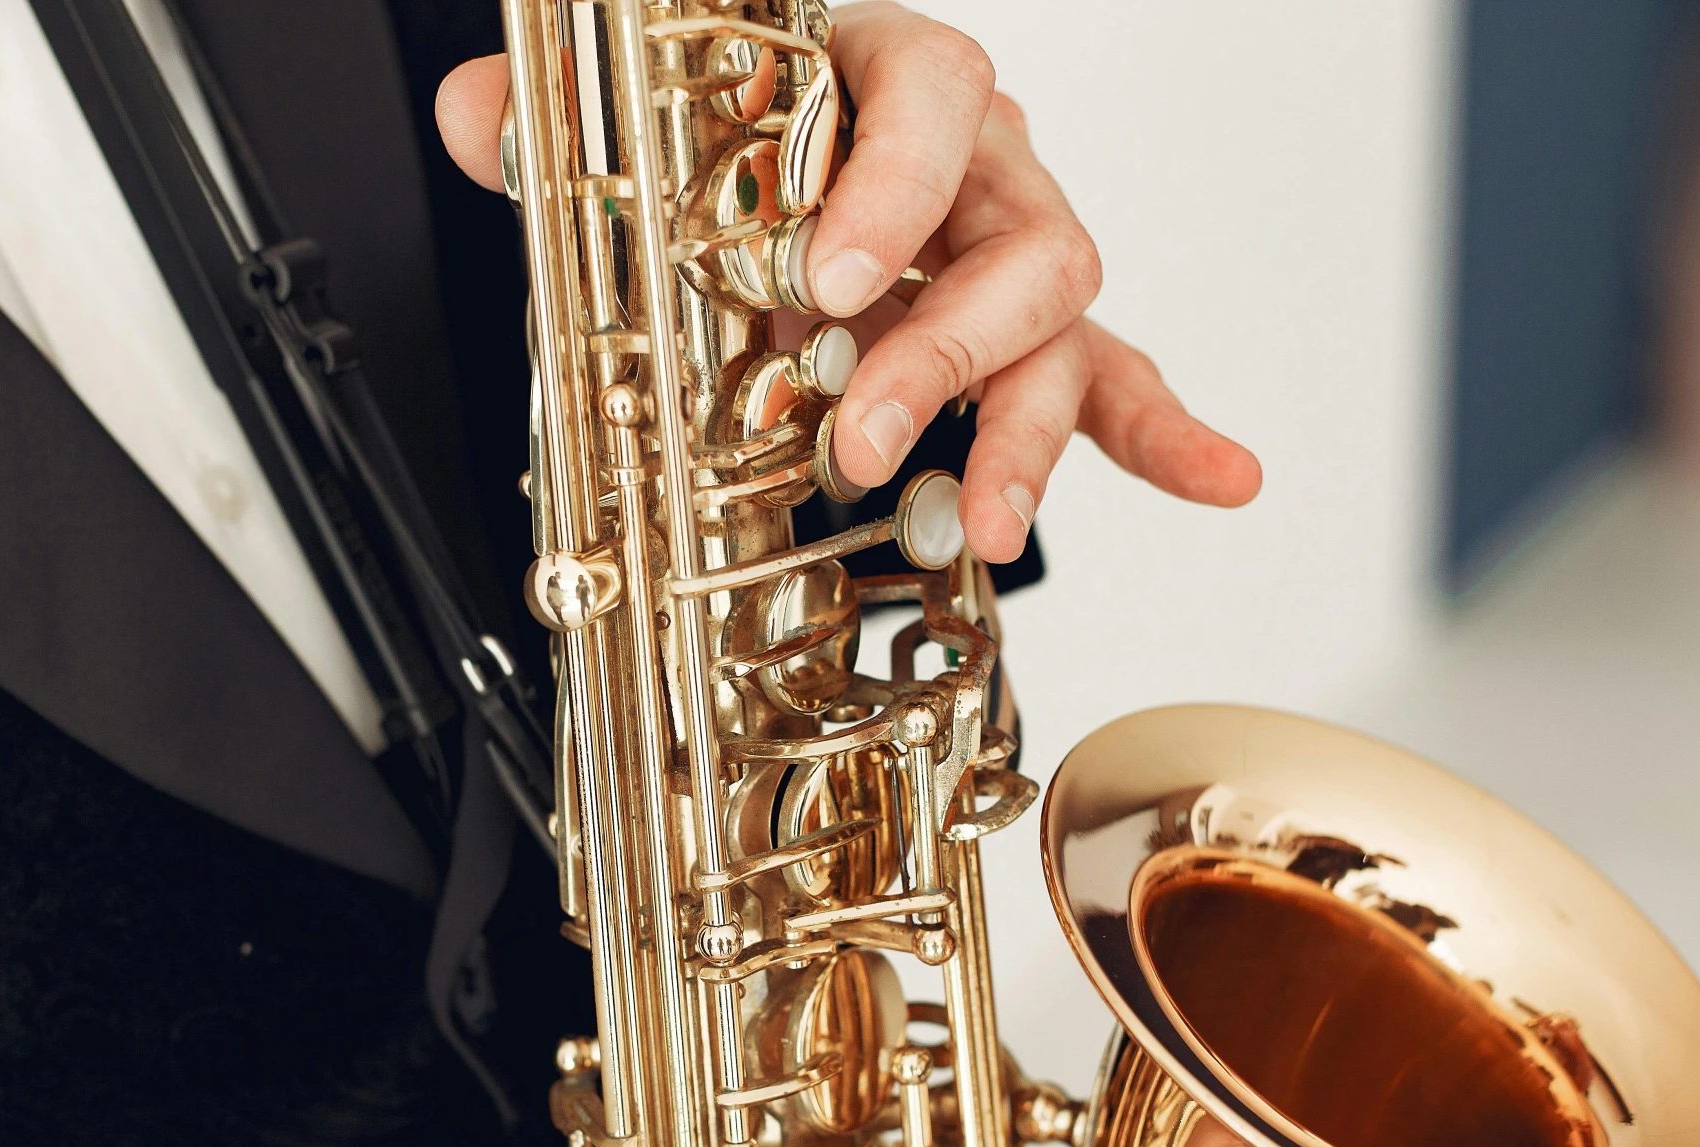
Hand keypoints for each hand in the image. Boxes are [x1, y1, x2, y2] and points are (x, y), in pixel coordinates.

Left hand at [435, 3, 1258, 563]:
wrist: (788, 179)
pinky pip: (1118, 381)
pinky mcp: (1035, 346)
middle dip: (942, 348)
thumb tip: (479, 114)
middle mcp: (976, 166)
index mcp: (888, 77)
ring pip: (1062, 327)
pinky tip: (1219, 477)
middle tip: (857, 431)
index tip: (831, 275)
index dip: (893, 183)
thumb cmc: (745, 143)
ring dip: (1022, 429)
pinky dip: (1166, 434)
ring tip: (981, 516)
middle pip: (1015, 235)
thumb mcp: (642, 134)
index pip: (933, 88)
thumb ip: (557, 125)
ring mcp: (1013, 259)